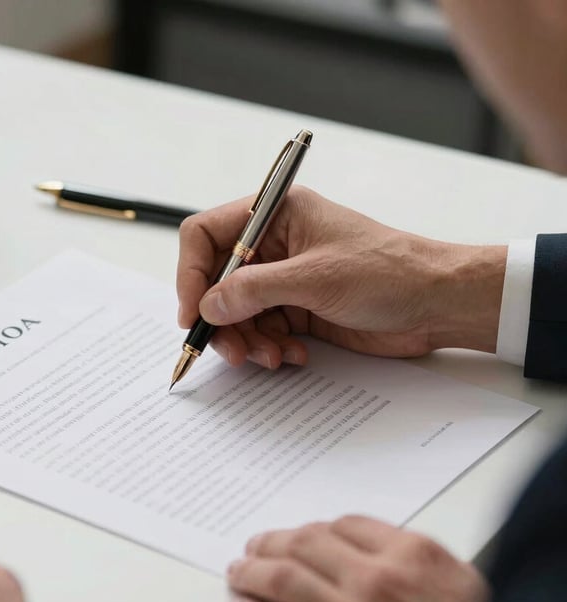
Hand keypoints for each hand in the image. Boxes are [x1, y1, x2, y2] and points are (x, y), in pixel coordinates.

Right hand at [177, 187, 505, 368]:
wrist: (437, 303)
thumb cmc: (389, 271)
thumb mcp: (315, 278)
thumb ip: (254, 290)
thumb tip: (208, 305)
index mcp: (275, 215)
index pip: (207, 236)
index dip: (191, 274)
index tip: (193, 315)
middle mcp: (274, 246)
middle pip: (218, 282)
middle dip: (222, 320)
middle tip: (233, 351)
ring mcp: (285, 279)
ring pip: (238, 314)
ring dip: (248, 341)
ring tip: (272, 358)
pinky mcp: (299, 309)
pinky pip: (264, 331)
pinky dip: (271, 348)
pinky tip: (295, 355)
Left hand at [227, 516, 487, 601]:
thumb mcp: (467, 588)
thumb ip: (420, 563)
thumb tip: (378, 549)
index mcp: (412, 557)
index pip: (344, 525)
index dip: (314, 530)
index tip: (300, 536)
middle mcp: (375, 581)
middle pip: (303, 545)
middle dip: (272, 543)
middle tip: (256, 546)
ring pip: (281, 581)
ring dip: (251, 574)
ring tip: (239, 573)